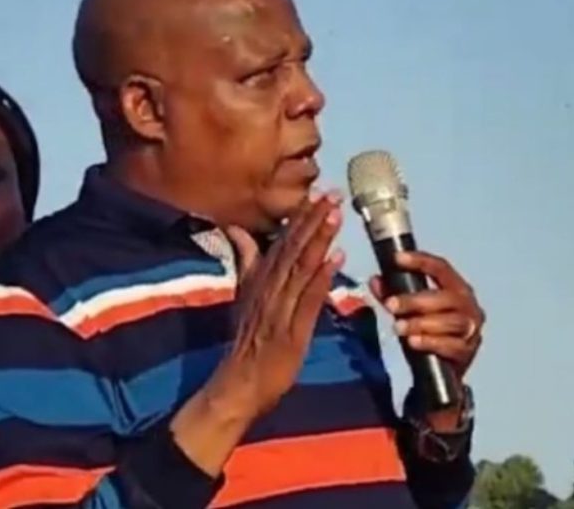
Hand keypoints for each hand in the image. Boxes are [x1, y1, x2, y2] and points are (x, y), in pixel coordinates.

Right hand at [171, 190, 343, 475]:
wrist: (239, 381)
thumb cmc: (247, 339)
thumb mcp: (244, 293)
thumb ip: (246, 260)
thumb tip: (236, 229)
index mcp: (260, 278)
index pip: (283, 241)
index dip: (302, 216)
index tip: (318, 192)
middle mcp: (269, 287)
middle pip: (294, 248)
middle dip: (314, 219)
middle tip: (333, 193)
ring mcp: (280, 308)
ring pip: (301, 267)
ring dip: (319, 240)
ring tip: (335, 215)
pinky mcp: (291, 330)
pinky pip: (308, 299)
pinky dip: (322, 278)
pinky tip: (337, 259)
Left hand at [369, 251, 483, 379]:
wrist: (442, 367)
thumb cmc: (428, 329)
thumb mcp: (409, 309)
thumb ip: (391, 294)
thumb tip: (374, 281)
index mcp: (456, 288)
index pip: (441, 268)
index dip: (420, 261)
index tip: (396, 259)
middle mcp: (468, 305)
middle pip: (445, 298)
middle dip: (415, 301)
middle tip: (391, 305)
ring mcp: (471, 329)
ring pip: (449, 322)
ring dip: (420, 323)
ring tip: (398, 327)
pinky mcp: (467, 352)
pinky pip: (450, 346)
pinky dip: (430, 342)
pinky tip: (413, 342)